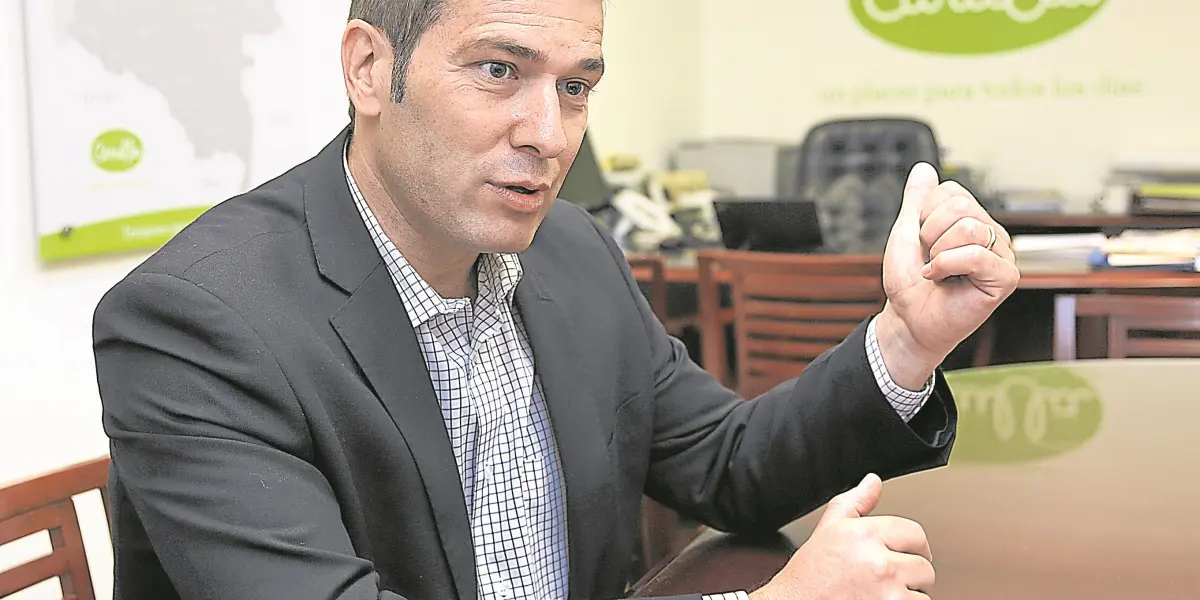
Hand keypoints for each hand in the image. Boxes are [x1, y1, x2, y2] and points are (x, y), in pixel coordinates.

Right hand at [750, 474, 934, 599]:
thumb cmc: (809, 577)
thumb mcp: (827, 531)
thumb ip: (854, 502)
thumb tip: (873, 482)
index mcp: (864, 534)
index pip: (915, 534)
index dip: (911, 546)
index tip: (905, 554)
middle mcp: (878, 562)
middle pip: (923, 566)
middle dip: (908, 573)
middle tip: (883, 579)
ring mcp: (888, 591)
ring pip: (922, 591)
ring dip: (907, 594)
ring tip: (879, 593)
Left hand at [875, 163, 1020, 386]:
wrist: (907, 319)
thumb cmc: (909, 282)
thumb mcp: (906, 232)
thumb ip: (917, 200)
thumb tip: (924, 168)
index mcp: (972, 219)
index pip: (950, 191)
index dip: (924, 216)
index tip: (921, 242)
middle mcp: (991, 233)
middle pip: (961, 206)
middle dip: (930, 233)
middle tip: (929, 258)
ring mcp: (1002, 255)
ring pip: (968, 228)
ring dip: (938, 252)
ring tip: (937, 270)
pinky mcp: (1005, 277)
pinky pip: (975, 255)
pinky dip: (946, 265)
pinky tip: (940, 279)